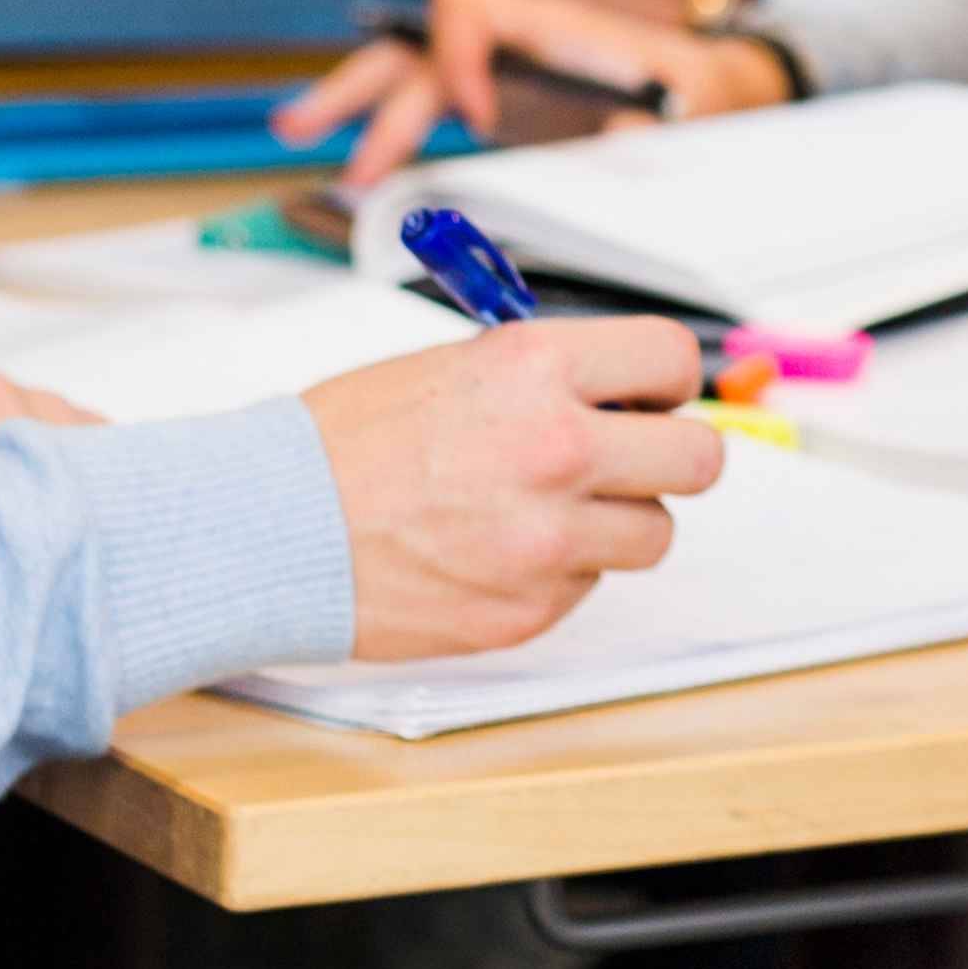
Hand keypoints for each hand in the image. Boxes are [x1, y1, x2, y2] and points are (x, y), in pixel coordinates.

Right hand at [275, 0, 799, 187]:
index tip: (475, 116)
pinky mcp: (505, 95)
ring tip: (297, 127)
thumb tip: (614, 134)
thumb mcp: (701, 101)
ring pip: (412, 67)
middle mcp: (521, 35)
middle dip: (364, 84)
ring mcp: (507, 65)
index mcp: (561, 21)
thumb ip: (658, 121)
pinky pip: (430, 96)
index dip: (460, 55)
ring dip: (356, 96)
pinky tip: (353, 146)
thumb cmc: (713, 89)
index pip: (477, 8)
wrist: (732, 90)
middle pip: (422, 41)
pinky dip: (387, 118)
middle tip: (306, 129)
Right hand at [305, 315, 726, 658]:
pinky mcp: (528, 610)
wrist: (269, 527)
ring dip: (615, 521)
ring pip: (653, 533)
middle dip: (667, 456)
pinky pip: (587, 586)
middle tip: (628, 457)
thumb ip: (548, 378)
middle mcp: (558, 450)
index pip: (672, 358)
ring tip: (547, 510)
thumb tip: (623, 393)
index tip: (650, 394)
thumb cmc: (345, 443)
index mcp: (538, 370)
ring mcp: (547, 540)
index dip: (665, 379)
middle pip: (698, 460)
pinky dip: (557, 572)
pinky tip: (495, 551)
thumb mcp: (454, 366)